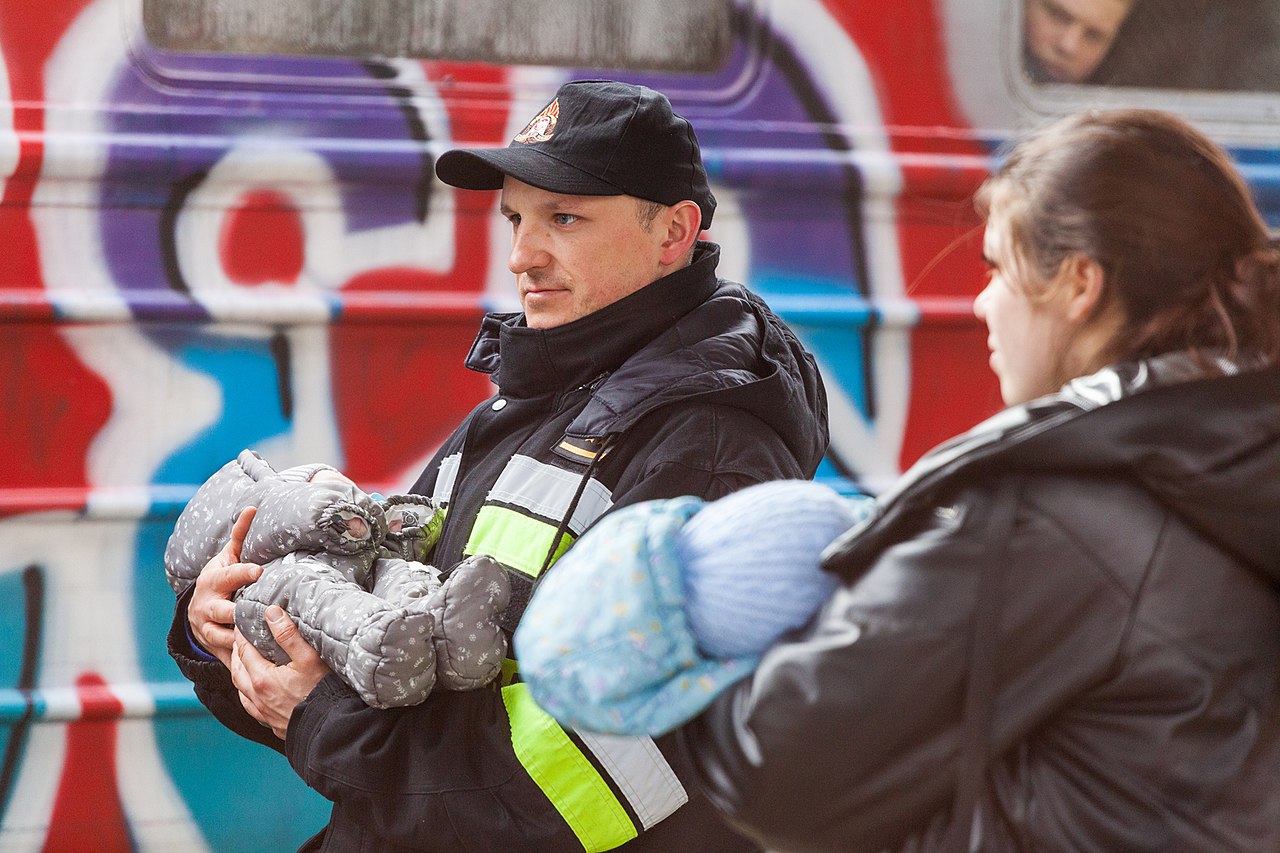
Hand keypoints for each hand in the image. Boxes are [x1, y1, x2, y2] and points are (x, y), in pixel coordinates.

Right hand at [188, 507, 261, 667]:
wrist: (197, 609)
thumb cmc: (222, 578)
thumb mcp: (228, 557)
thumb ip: (241, 535)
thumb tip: (253, 507)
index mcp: (214, 580)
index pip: (230, 575)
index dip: (243, 573)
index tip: (259, 571)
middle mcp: (208, 605)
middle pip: (223, 610)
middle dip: (238, 612)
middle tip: (258, 612)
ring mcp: (207, 628)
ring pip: (222, 636)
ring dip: (239, 640)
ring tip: (260, 641)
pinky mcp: (213, 646)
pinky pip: (226, 655)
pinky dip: (238, 659)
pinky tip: (255, 662)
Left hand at [230, 605, 330, 739]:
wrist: (329, 727)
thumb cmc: (322, 691)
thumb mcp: (308, 657)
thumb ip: (288, 634)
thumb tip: (271, 613)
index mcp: (262, 678)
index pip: (243, 650)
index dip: (241, 635)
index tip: (243, 623)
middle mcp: (256, 696)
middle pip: (236, 669)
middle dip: (236, 652)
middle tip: (241, 638)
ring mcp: (262, 711)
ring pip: (240, 689)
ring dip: (238, 672)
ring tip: (244, 660)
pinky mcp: (270, 722)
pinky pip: (249, 705)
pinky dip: (246, 692)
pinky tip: (253, 689)